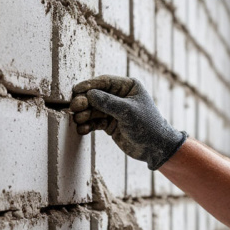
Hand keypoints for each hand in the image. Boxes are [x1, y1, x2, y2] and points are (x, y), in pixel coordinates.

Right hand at [69, 75, 185, 169]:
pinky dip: (88, 125)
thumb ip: (108, 102)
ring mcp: (113, 110)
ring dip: (84, 115)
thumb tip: (88, 94)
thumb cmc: (147, 125)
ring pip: (93, 109)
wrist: (154, 148)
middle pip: (96, 95)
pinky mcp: (109, 124)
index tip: (76, 89)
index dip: (89, 85)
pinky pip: (95, 122)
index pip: (105, 82)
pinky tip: (82, 129)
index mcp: (128, 87)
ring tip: (79, 120)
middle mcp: (119, 96)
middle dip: (85, 101)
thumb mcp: (128, 111)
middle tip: (75, 107)